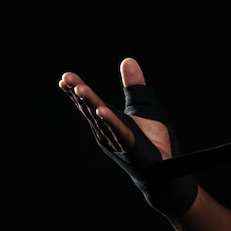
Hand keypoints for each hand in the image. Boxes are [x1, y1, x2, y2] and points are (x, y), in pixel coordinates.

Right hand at [59, 57, 197, 216]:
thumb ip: (135, 86)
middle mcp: (108, 132)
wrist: (166, 169)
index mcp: (109, 122)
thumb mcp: (144, 106)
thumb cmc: (153, 141)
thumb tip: (127, 60)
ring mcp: (118, 141)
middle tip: (65, 79)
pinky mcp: (131, 148)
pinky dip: (111, 122)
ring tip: (79, 89)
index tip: (64, 78)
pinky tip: (102, 111)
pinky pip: (120, 133)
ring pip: (102, 120)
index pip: (91, 103)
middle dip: (78, 95)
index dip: (77, 91)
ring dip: (91, 105)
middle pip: (91, 109)